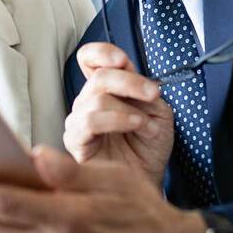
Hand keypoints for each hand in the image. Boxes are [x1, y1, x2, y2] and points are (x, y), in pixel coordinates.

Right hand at [63, 43, 173, 185]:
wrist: (149, 179)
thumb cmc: (149, 147)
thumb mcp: (156, 110)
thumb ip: (142, 88)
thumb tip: (128, 70)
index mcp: (106, 89)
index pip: (89, 58)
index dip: (102, 53)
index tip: (122, 60)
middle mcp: (88, 101)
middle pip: (99, 76)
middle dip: (130, 81)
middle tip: (152, 94)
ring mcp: (79, 121)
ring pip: (96, 98)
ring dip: (129, 109)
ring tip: (147, 125)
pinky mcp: (75, 142)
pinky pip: (89, 122)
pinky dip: (117, 120)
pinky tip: (136, 126)